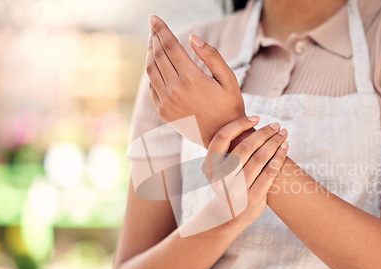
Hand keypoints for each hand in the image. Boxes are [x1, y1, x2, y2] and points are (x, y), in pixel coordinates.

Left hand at [146, 15, 244, 147]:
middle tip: (154, 26)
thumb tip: (192, 37)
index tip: (154, 17)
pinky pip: (152, 87)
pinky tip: (157, 65)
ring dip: (150, 54)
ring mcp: (167, 102)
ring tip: (153, 43)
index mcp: (192, 78)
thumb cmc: (230, 107)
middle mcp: (175, 89)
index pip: (170, 46)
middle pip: (158, 56)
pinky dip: (152, 73)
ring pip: (151, 71)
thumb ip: (211, 56)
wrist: (223, 138)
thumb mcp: (229, 79)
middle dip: (154, 38)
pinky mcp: (163, 112)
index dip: (161, 29)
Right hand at [206, 116, 288, 229]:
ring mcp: (237, 189)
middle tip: (277, 125)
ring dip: (274, 143)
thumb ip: (228, 150)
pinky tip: (285, 148)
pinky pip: (269, 173)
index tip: (256, 118)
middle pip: (245, 147)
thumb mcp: (219, 168)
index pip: (222, 137)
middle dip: (264, 133)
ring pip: (259, 159)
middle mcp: (221, 178)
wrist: (227, 216)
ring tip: (284, 134)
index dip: (239, 124)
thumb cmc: (227, 184)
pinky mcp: (253, 198)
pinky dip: (279, 158)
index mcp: (210, 166)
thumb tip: (248, 121)